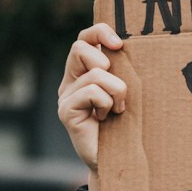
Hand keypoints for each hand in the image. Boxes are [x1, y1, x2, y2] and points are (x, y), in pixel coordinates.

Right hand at [57, 23, 126, 172]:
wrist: (117, 158)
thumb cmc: (126, 123)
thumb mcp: (125, 91)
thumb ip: (121, 70)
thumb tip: (125, 46)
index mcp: (84, 72)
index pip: (85, 38)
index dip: (100, 32)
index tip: (119, 43)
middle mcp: (71, 81)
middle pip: (79, 46)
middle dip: (103, 58)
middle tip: (117, 82)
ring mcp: (66, 96)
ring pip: (95, 73)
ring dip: (116, 90)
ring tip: (117, 109)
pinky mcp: (66, 111)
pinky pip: (92, 92)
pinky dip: (107, 103)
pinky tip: (106, 118)